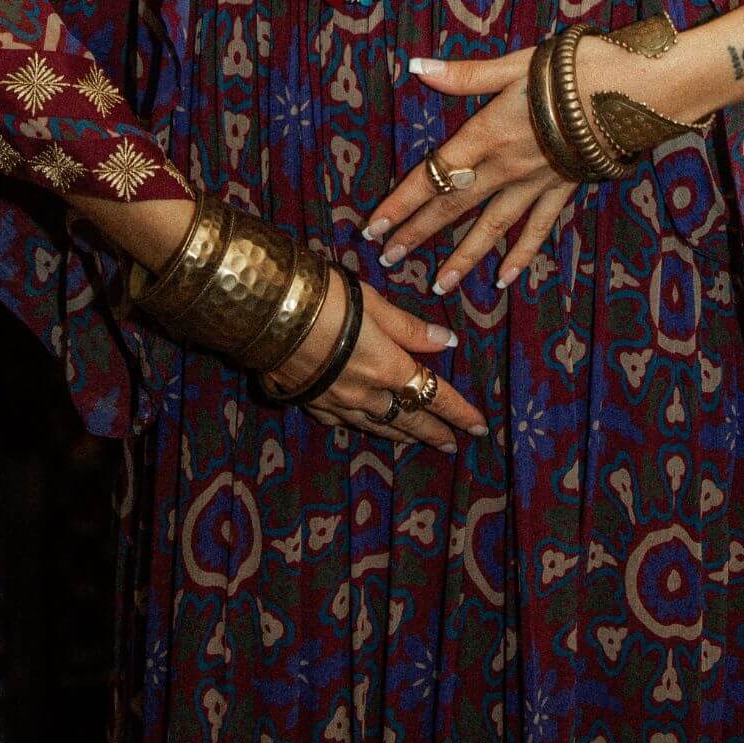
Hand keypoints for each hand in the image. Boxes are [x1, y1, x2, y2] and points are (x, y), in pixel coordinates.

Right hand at [261, 270, 486, 454]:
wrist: (263, 312)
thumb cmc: (324, 297)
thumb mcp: (373, 304)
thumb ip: (410, 329)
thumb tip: (449, 343)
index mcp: (387, 368)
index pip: (434, 395)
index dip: (459, 412)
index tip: (480, 427)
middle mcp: (364, 394)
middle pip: (407, 419)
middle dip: (433, 432)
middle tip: (452, 445)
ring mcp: (334, 403)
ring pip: (376, 426)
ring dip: (401, 434)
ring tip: (416, 440)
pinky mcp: (307, 401)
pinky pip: (342, 421)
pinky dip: (360, 424)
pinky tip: (363, 423)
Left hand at [361, 42, 580, 296]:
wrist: (634, 91)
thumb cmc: (573, 69)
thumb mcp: (515, 65)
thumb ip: (466, 75)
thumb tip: (418, 67)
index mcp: (487, 135)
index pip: (433, 176)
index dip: (401, 204)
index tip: (373, 228)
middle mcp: (506, 167)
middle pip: (453, 208)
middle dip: (418, 234)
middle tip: (388, 259)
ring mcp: (536, 183)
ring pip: (491, 228)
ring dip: (462, 257)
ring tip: (438, 283)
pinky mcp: (564, 189)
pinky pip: (538, 229)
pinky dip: (520, 254)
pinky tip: (506, 277)